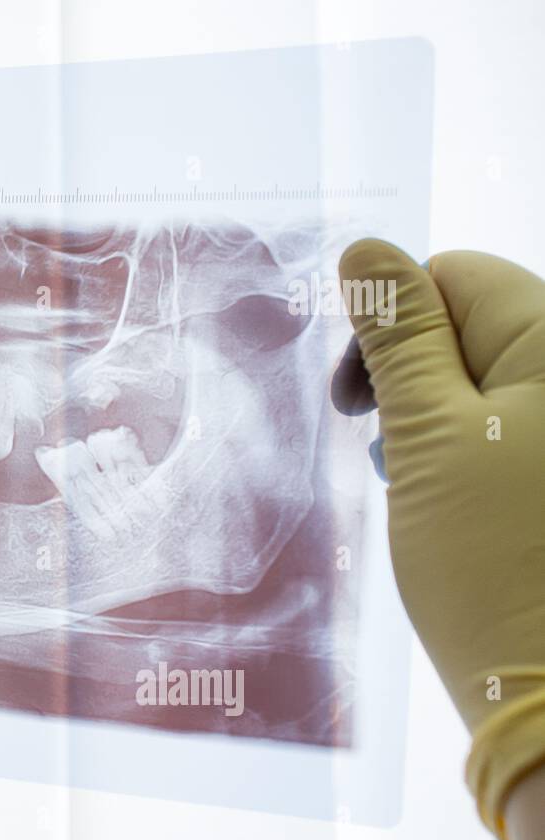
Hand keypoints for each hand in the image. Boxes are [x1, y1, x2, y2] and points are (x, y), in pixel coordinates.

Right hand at [337, 240, 544, 839]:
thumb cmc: (492, 562)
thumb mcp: (428, 437)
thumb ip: (397, 338)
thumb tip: (366, 251)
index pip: (457, 276)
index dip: (390, 325)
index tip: (355, 404)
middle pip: (475, 327)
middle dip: (411, 379)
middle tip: (382, 449)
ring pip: (486, 384)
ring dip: (434, 423)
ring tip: (425, 490)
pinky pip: (508, 434)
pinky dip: (466, 459)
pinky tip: (454, 509)